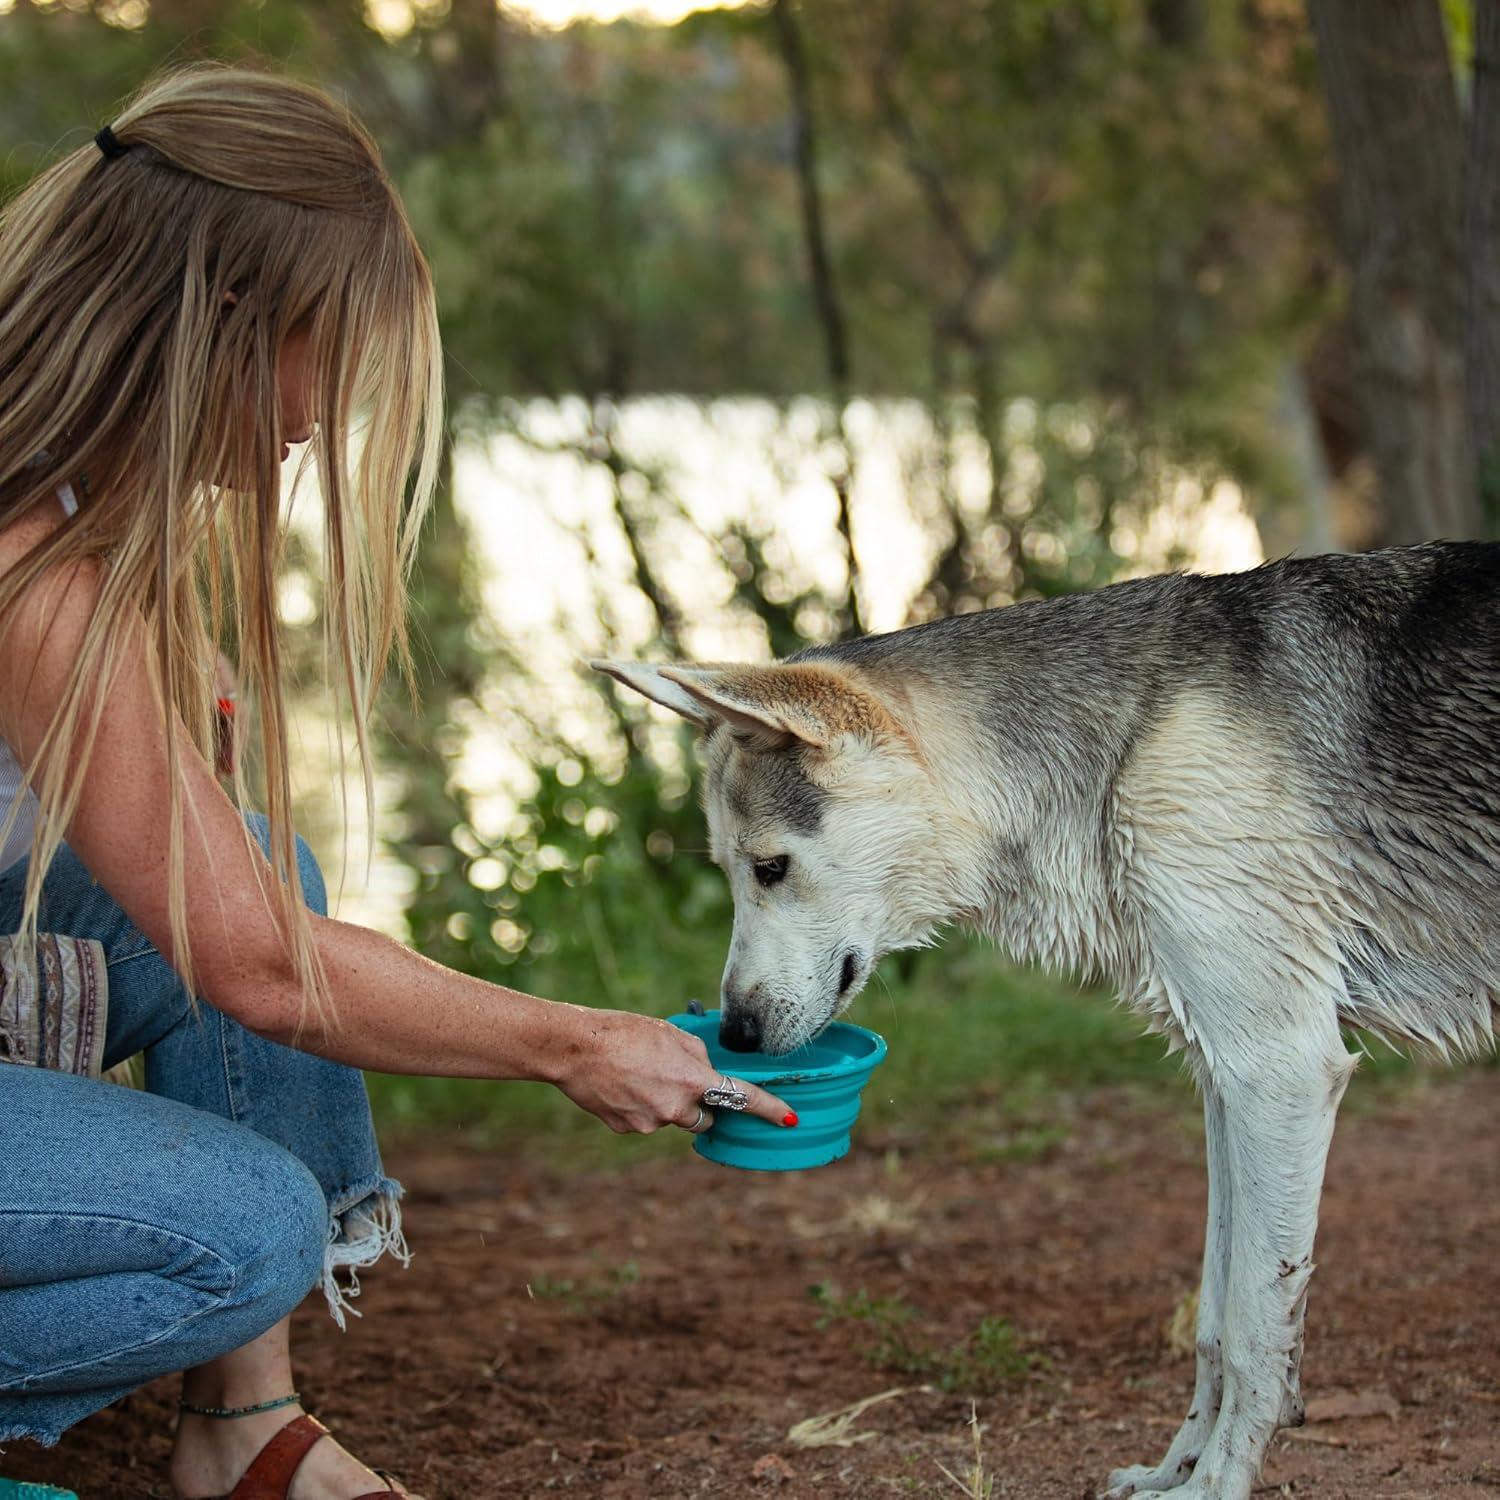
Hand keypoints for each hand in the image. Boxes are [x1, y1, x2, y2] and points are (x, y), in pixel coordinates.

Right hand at [552, 1006, 794, 1134]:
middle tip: (673, 1079)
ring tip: (637, 1075)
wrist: (577, 1048)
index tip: (790, 1119)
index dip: (769, 1109)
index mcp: (693, 1079)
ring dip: (665, 1103)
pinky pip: (645, 1122)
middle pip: (704, 1118)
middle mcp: (677, 1108)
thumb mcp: (671, 1034)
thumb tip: (705, 1071)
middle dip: (698, 1104)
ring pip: (673, 1119)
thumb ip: (696, 1056)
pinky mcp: (628, 1129)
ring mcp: (651, 1123)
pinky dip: (639, 1107)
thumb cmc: (625, 1032)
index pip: (741, 1098)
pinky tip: (622, 1086)